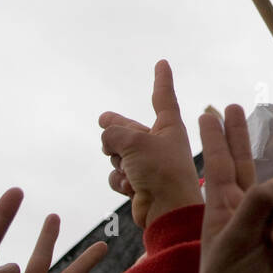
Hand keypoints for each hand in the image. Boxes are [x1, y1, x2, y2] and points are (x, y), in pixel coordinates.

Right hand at [100, 60, 200, 228]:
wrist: (166, 209)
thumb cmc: (160, 170)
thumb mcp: (134, 142)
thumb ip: (115, 133)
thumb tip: (107, 136)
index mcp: (169, 127)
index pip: (162, 97)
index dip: (161, 79)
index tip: (163, 63)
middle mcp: (161, 143)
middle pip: (130, 128)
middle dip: (117, 127)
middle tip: (103, 118)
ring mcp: (149, 164)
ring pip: (119, 154)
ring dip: (118, 161)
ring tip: (129, 169)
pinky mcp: (140, 184)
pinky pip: (118, 175)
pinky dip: (120, 181)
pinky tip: (129, 186)